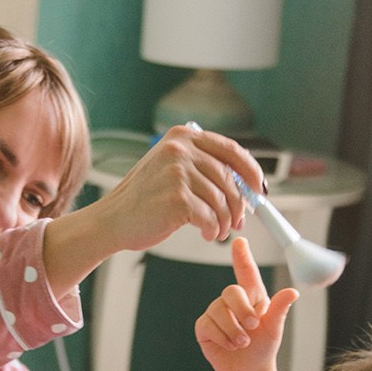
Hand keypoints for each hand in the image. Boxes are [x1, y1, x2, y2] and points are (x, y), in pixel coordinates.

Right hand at [42, 125, 266, 297]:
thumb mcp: (171, 170)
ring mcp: (177, 173)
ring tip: (217, 230)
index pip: (231, 150)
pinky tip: (206, 234)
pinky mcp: (177, 198)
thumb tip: (246, 185)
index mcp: (182, 137)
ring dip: (225, 221)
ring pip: (222, 200)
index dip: (251, 171)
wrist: (112, 220)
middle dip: (239, 205)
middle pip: (229, 178)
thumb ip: (204, 169)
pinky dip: (213, 230)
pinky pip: (211, 217)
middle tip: (237, 221)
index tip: (259, 189)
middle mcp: (180, 150)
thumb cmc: (143, 200)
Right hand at [195, 236, 295, 370]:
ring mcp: (216, 312)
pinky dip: (222, 338)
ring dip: (234, 330)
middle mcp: (232, 300)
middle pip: (231, 291)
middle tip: (252, 327)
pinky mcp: (204, 326)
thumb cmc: (263, 347)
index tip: (239, 241)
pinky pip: (208, 325)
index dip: (242, 256)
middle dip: (243, 311)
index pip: (246, 272)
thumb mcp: (274, 328)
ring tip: (242, 342)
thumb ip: (280, 309)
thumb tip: (293, 292)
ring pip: (219, 310)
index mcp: (252, 296)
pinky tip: (230, 345)